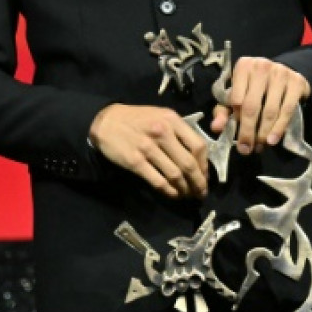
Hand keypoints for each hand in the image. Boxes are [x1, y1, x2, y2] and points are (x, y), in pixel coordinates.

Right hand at [89, 104, 208, 197]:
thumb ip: (179, 131)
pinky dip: (169, 191)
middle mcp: (162, 132)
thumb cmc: (137, 119)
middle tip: (201, 192)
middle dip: (198, 182)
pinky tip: (173, 194)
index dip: (205, 165)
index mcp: (172, 120)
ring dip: (185, 189)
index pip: (198, 145)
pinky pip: (158, 181)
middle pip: (188, 164)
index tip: (205, 176)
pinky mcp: (135, 162)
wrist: (107, 121)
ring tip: (188, 195)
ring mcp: (148, 148)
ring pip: (175, 175)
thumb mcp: (161, 116)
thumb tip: (197, 156)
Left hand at [211, 58, 310, 154]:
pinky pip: (287, 110)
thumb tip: (216, 128)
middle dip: (248, 132)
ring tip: (259, 147)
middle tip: (245, 149)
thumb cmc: (254, 87)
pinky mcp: (296, 82)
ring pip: (270, 111)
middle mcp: (261, 66)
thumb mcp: (235, 95)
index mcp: (243, 66)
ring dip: (263, 133)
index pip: (236, 99)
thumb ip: (223, 111)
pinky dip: (279, 128)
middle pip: (252, 106)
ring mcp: (281, 73)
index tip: (235, 135)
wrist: (283, 74)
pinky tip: (273, 140)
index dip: (236, 120)